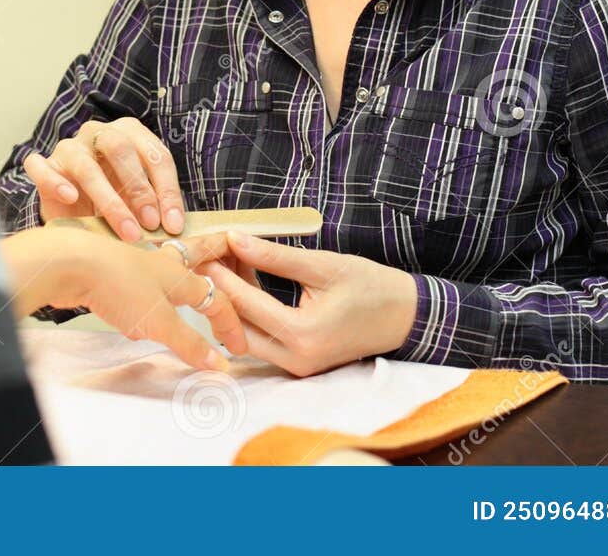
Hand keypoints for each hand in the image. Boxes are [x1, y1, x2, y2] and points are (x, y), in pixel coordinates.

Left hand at [1, 228, 244, 369]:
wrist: (68, 264)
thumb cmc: (118, 286)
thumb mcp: (159, 321)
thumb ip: (189, 343)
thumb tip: (220, 365)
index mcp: (180, 274)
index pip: (216, 298)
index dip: (230, 323)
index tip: (238, 348)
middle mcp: (161, 265)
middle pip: (195, 260)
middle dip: (213, 257)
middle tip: (228, 248)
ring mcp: (134, 266)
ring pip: (164, 274)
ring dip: (176, 285)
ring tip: (184, 296)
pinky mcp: (111, 273)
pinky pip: (137, 287)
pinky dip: (145, 301)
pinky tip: (133, 323)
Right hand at [21, 118, 184, 240]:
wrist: (73, 209)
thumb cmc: (114, 200)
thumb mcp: (140, 201)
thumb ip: (155, 207)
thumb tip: (175, 228)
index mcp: (130, 133)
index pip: (155, 155)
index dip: (167, 190)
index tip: (174, 224)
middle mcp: (99, 133)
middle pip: (121, 149)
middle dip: (140, 189)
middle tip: (150, 224)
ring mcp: (69, 147)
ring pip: (86, 165)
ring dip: (109, 200)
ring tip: (125, 230)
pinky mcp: (44, 165)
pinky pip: (42, 167)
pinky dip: (55, 182)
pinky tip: (70, 198)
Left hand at [200, 232, 417, 376]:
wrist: (405, 317)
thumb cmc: (372, 288)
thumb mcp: (324, 265)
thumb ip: (276, 256)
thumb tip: (236, 239)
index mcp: (303, 336)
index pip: (247, 305)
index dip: (221, 276)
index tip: (202, 253)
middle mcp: (296, 360)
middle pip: (238, 327)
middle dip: (219, 293)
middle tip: (205, 259)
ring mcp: (297, 367)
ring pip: (246, 336)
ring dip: (232, 304)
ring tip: (222, 266)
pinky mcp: (298, 364)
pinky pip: (262, 340)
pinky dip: (249, 314)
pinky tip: (243, 282)